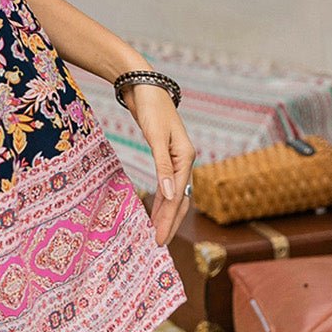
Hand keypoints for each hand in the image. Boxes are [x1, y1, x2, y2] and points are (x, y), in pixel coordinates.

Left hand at [120, 82, 195, 246]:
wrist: (145, 87)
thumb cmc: (151, 109)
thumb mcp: (156, 136)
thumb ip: (163, 165)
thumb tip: (170, 194)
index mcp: (186, 157)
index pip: (178, 197)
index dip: (168, 220)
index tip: (158, 239)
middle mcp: (184, 160)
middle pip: (180, 199)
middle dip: (169, 223)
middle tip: (159, 245)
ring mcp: (176, 159)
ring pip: (174, 194)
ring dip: (166, 214)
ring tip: (158, 233)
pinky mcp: (166, 156)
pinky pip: (167, 185)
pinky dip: (162, 199)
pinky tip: (156, 210)